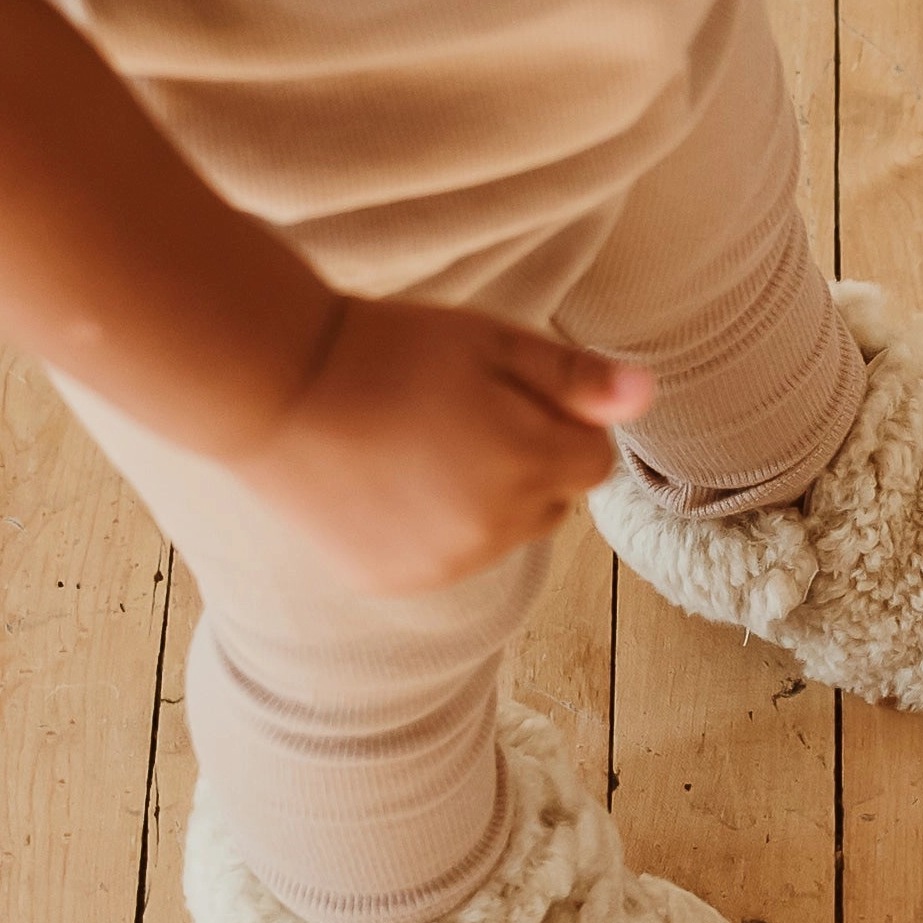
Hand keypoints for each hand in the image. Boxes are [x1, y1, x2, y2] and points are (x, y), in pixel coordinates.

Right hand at [232, 298, 654, 594]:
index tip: (510, 394)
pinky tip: (386, 481)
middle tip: (460, 416)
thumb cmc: (387, 348)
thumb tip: (649, 395)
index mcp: (529, 462)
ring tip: (417, 446)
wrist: (273, 387)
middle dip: (529, 464)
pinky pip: (444, 561)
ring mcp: (443, 564)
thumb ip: (575, 378)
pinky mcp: (395, 581)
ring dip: (482, 501)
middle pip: (552, 503)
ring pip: (500, 535)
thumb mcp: (490, 340)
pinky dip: (431, 531)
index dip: (560, 422)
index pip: (593, 461)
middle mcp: (495, 528)